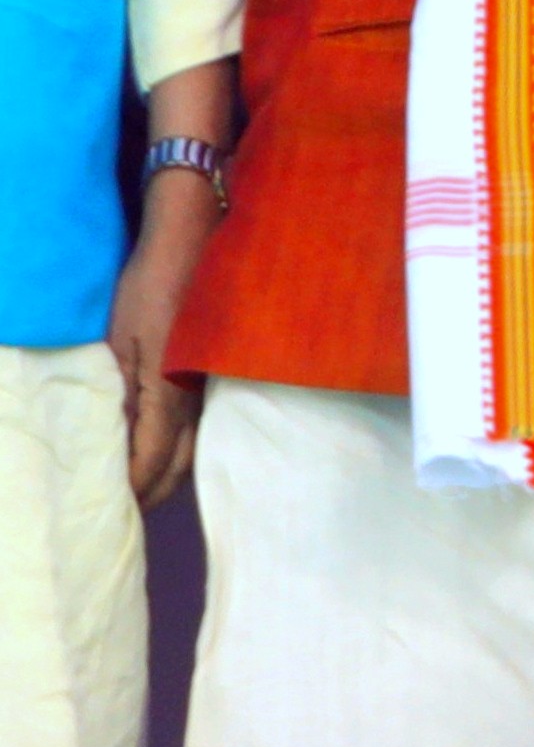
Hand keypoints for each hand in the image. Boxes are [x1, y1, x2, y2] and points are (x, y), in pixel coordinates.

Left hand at [110, 177, 219, 507]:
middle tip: (119, 510)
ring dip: (166, 476)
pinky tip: (163, 451)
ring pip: (192, 452)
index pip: (149, 464)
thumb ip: (117, 394)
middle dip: (149, 496)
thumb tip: (106, 442)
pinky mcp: (214, 375)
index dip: (128, 491)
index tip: (106, 510)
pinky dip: (180, 451)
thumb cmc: (151, 284)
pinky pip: (199, 429)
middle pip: (177, 469)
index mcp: (168, 394)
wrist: (197, 236)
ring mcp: (211, 388)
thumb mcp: (120, 338)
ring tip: (137, 489)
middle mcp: (196, 400)